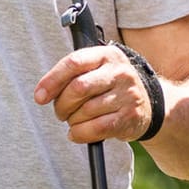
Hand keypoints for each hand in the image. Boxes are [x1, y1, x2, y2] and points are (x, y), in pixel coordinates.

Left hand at [35, 45, 152, 142]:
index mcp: (107, 55)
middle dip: (62, 104)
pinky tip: (78, 132)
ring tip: (75, 121)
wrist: (149, 104)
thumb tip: (43, 93)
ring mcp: (127, 94)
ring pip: (85, 111)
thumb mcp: (97, 70)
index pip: (74, 62)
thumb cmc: (112, 87)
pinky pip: (97, 128)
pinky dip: (80, 133)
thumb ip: (73, 74)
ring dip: (72, 121)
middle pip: (78, 88)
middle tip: (61, 112)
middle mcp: (120, 72)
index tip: (40, 96)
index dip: (52, 80)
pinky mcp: (130, 116)